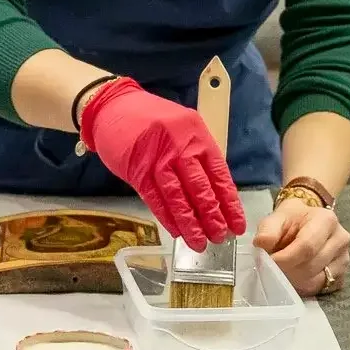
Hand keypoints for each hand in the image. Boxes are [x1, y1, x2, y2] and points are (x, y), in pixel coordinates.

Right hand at [78, 78, 245, 250]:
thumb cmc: (150, 118)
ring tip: (200, 242)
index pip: (219, 174)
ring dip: (190, 223)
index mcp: (197, 134)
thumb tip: (214, 190)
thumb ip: (198, 153)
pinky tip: (177, 231)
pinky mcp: (137, 170)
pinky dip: (167, 217)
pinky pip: (155, 199)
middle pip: (200, 188)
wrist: (113, 106)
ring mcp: (157, 159)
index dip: (229, 203)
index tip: (237, 223)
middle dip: (212, 217)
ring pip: (178, 197)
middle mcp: (180, 146)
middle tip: (221, 237)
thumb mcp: (182, 126)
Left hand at [253, 195, 349, 295]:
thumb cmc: (291, 220)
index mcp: (326, 220)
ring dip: (294, 281)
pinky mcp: (342, 275)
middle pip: (311, 266)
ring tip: (283, 270)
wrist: (307, 222)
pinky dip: (304, 287)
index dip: (285, 259)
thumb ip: (268, 230)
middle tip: (272, 269)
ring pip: (316, 280)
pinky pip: (321, 288)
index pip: (306, 247)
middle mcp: (341, 239)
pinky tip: (295, 277)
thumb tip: (262, 244)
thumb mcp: (276, 218)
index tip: (268, 262)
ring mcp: (344, 258)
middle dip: (287, 271)